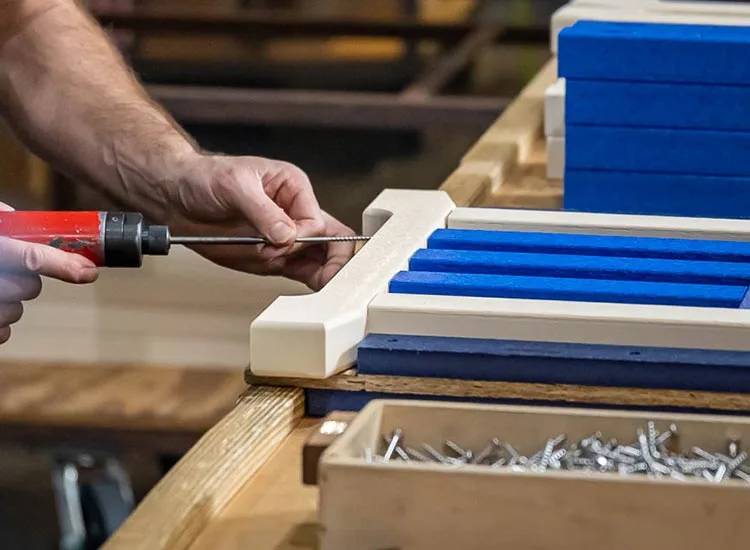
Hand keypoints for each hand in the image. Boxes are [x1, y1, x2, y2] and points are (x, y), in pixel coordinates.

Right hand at [0, 202, 97, 344]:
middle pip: (30, 287)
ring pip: (16, 310)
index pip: (34, 259)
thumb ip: (7, 221)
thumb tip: (31, 220)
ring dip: (9, 300)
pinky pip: (3, 331)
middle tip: (9, 268)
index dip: (66, 265)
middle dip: (28, 279)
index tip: (89, 271)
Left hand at [162, 154, 355, 290]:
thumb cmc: (204, 178)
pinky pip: (303, 271)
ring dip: (317, 272)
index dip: (302, 237)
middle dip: (332, 259)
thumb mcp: (234, 186)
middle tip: (330, 276)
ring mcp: (286, 237)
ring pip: (322, 258)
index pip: (315, 220)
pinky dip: (312, 281)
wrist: (176, 197)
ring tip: (319, 283)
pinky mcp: (275, 257)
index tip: (280, 242)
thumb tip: (286, 234)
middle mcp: (295, 212)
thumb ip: (263, 212)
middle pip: (332, 238)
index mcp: (293, 187)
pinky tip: (318, 288)